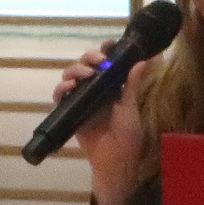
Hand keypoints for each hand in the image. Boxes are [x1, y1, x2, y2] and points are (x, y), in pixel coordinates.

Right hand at [61, 47, 146, 204]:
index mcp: (110, 86)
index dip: (104, 51)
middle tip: (99, 60)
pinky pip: (60, 96)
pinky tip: (69, 87)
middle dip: (89, 58)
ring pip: (70, 76)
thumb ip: (132, 85)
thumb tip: (143, 61)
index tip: (109, 44)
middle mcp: (94, 89)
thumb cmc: (127, 136)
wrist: (116, 160)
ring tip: (86, 74)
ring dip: (75, 70)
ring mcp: (80, 99)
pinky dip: (62, 88)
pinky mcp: (69, 111)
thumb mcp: (131, 108)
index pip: (104, 62)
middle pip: (85, 65)